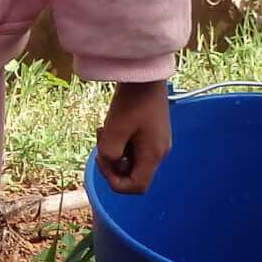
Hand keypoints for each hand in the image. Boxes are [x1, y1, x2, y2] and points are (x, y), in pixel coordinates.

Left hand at [96, 80, 170, 194]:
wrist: (144, 74)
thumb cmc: (130, 101)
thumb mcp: (115, 129)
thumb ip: (109, 153)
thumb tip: (110, 163)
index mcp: (153, 155)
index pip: (137, 187)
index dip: (116, 182)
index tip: (103, 160)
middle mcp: (159, 152)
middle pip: (132, 173)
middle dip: (112, 162)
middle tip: (101, 140)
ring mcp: (157, 142)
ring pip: (130, 159)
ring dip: (113, 150)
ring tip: (105, 129)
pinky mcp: (152, 132)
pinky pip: (133, 146)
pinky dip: (120, 141)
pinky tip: (112, 124)